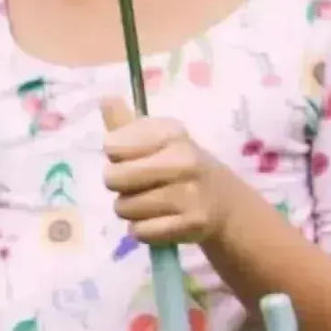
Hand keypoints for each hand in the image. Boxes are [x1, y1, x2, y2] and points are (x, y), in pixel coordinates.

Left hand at [101, 98, 231, 246]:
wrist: (225, 202)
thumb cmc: (182, 166)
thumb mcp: (159, 140)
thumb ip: (128, 125)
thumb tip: (105, 99)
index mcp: (171, 133)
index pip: (113, 145)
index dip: (116, 155)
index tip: (133, 157)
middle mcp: (183, 160)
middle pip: (114, 178)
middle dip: (118, 185)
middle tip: (136, 185)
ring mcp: (189, 194)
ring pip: (124, 208)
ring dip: (130, 210)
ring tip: (151, 204)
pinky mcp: (191, 224)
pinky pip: (141, 232)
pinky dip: (143, 231)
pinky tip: (159, 221)